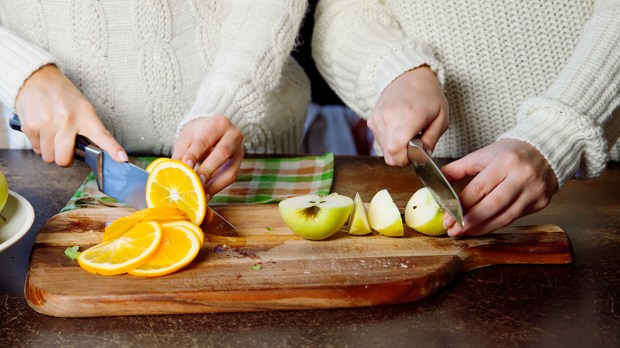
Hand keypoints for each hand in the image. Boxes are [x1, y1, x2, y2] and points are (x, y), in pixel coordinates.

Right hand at [14, 64, 126, 165]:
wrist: (36, 78)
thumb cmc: (62, 96)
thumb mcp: (82, 107)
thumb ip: (88, 129)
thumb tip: (93, 153)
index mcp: (86, 115)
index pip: (102, 136)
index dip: (113, 149)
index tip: (122, 159)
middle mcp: (68, 119)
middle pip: (64, 159)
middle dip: (64, 158)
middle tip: (64, 148)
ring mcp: (48, 123)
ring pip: (49, 157)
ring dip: (50, 151)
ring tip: (52, 135)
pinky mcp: (31, 125)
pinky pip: (36, 148)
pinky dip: (39, 144)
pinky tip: (42, 130)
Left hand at [172, 116, 243, 198]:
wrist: (214, 128)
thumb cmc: (199, 133)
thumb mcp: (187, 137)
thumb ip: (181, 153)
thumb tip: (174, 172)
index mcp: (218, 124)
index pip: (204, 141)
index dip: (194, 155)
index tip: (185, 168)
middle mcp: (233, 135)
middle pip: (222, 153)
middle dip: (207, 170)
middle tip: (195, 183)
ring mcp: (239, 150)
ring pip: (230, 170)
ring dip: (215, 185)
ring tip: (201, 195)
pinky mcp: (239, 163)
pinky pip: (231, 177)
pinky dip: (218, 187)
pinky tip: (206, 194)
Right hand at [367, 66, 447, 164]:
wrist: (408, 76)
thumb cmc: (428, 96)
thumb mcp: (441, 118)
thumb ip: (431, 141)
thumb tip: (422, 159)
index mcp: (409, 116)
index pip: (396, 151)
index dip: (406, 159)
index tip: (416, 152)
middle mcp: (389, 118)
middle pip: (389, 156)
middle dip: (403, 156)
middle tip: (415, 143)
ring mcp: (377, 119)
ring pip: (384, 151)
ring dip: (397, 148)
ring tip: (407, 132)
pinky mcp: (371, 120)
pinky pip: (380, 142)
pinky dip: (390, 140)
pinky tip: (398, 128)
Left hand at [441, 139, 558, 236]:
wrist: (546, 150)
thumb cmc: (510, 153)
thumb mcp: (482, 155)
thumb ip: (458, 169)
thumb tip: (436, 184)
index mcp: (506, 162)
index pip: (479, 188)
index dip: (461, 206)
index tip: (447, 218)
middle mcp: (522, 177)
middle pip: (492, 205)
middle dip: (470, 221)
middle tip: (453, 230)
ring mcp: (534, 192)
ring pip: (505, 217)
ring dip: (482, 228)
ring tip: (464, 232)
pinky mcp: (541, 203)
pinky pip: (514, 218)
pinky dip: (496, 224)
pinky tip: (481, 227)